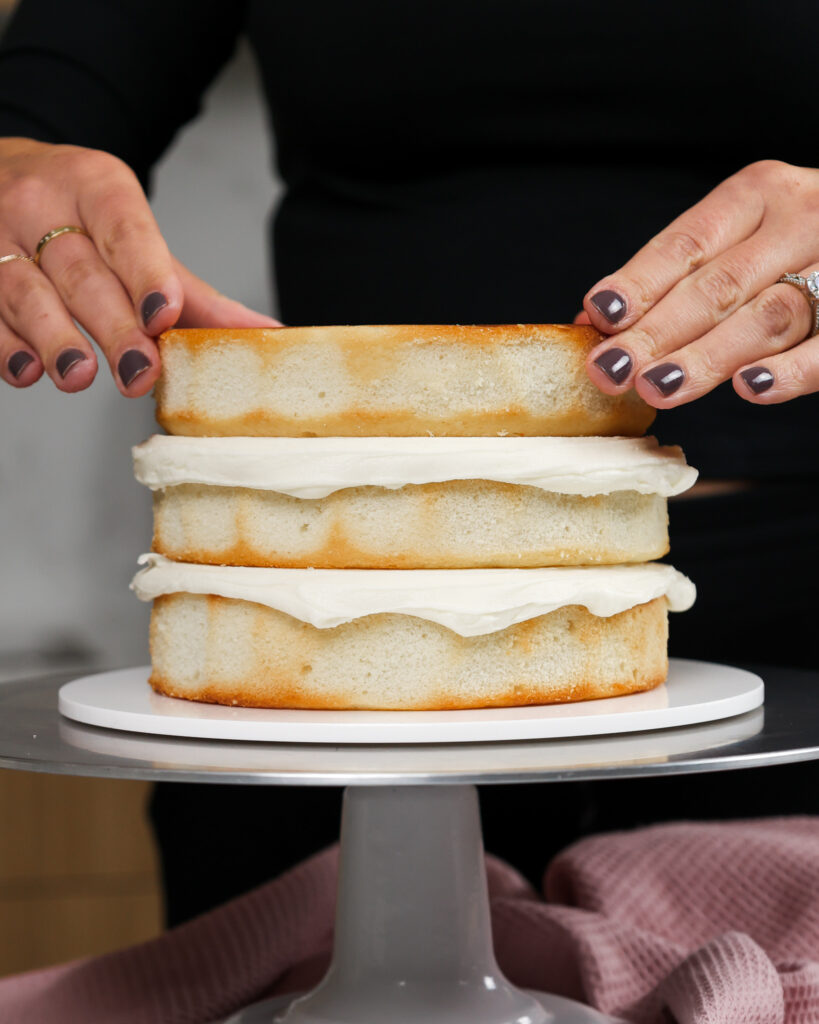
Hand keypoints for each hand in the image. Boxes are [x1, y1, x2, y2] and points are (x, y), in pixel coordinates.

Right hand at [0, 138, 278, 395]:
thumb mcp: (134, 235)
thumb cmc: (79, 216)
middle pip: (81, 273)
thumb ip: (195, 294)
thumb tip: (268, 336)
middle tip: (139, 371)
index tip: (165, 314)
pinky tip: (26, 370)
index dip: (146, 272)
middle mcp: (40, 203)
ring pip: (25, 291)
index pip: (125, 228)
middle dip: (113, 327)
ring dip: (54, 338)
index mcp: (96, 185)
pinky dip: (4, 345)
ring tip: (78, 375)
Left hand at [582, 160, 818, 407]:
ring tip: (657, 386)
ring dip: (708, 356)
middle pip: (718, 285)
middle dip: (658, 332)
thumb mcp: (742, 238)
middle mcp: (802, 218)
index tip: (599, 317)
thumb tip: (594, 321)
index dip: (640, 282)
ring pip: (768, 316)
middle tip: (612, 370)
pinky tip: (748, 388)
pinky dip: (790, 370)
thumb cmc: (795, 245)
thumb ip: (680, 276)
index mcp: (759, 194)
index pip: (687, 244)